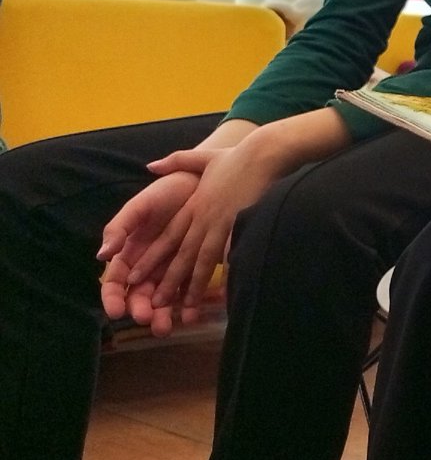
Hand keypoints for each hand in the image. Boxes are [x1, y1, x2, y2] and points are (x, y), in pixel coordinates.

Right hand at [99, 171, 200, 332]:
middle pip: (139, 296)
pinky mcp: (195, 266)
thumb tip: (102, 255)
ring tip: (166, 328)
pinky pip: (190, 290)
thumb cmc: (166, 192)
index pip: (115, 283)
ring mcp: (171, 268)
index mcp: (130, 254)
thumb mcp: (140, 206)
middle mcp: (148, 266)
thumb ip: (120, 228)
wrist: (201, 182)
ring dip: (163, 315)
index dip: (113, 298)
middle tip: (147, 321)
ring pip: (163, 299)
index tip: (116, 312)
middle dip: (141, 311)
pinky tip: (191, 315)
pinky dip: (189, 305)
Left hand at [129, 142, 286, 325]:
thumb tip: (151, 166)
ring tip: (185, 306)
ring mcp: (221, 222)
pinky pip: (228, 254)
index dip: (152, 258)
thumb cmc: (239, 156)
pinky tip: (220, 292)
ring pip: (202, 258)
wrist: (264, 153)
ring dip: (193, 284)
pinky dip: (224, 274)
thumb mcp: (204, 157)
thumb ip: (177, 161)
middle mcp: (203, 217)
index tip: (137, 277)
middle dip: (168, 280)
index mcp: (195, 205)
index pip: (168, 236)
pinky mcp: (239, 224)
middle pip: (182, 253)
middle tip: (155, 303)